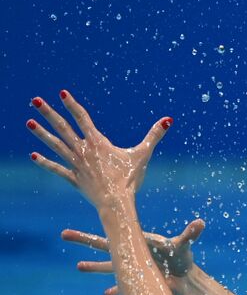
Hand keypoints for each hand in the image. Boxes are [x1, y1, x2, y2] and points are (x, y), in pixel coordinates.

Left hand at [26, 91, 169, 208]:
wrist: (116, 201)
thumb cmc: (130, 178)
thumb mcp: (143, 154)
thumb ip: (154, 135)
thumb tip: (168, 119)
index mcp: (98, 143)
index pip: (83, 118)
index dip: (72, 104)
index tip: (62, 93)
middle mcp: (83, 151)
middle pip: (63, 128)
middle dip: (49, 113)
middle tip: (36, 100)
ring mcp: (76, 164)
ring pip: (56, 145)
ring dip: (41, 133)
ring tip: (28, 122)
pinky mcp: (74, 178)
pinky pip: (57, 168)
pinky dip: (45, 162)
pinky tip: (33, 155)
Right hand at [62, 218, 205, 294]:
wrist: (187, 279)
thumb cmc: (183, 259)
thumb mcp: (184, 246)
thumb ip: (190, 235)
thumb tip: (201, 223)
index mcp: (138, 243)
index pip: (116, 233)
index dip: (101, 227)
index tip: (84, 220)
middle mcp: (132, 254)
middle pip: (105, 246)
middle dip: (84, 240)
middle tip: (64, 233)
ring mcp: (134, 269)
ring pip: (109, 267)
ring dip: (94, 267)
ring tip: (78, 266)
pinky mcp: (138, 283)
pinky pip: (122, 288)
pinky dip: (116, 290)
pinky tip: (106, 294)